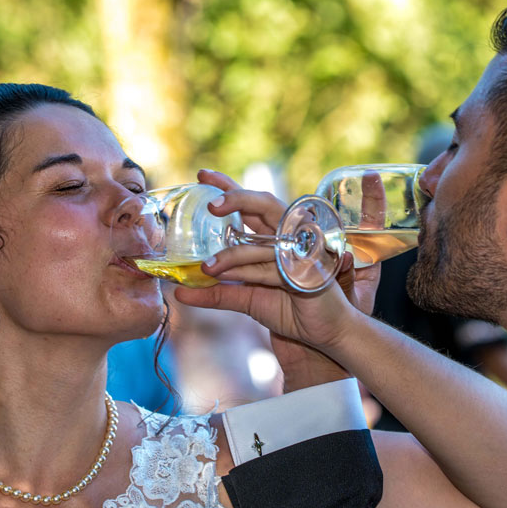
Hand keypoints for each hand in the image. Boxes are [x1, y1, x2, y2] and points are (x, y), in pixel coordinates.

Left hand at [176, 170, 366, 353]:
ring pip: (266, 239)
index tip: (203, 174)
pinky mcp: (309, 271)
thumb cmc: (293, 310)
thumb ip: (217, 294)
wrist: (327, 333)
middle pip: (265, 204)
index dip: (229, 187)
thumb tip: (179, 294)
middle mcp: (290, 236)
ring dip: (233, 254)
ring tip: (205, 267)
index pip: (251, 204)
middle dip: (237, 198)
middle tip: (212, 204)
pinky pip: (275, 267)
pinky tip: (225, 275)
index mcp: (276, 236)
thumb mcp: (248, 299)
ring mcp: (302, 251)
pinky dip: (249, 271)